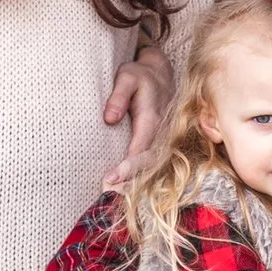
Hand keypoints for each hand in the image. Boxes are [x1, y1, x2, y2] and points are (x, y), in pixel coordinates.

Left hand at [103, 45, 176, 188]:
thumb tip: (109, 118)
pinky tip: (123, 188)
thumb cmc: (139, 76)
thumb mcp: (127, 77)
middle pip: (149, 161)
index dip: (128, 165)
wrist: (160, 74)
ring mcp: (163, 138)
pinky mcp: (160, 143)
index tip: (111, 177)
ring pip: (153, 165)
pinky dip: (139, 176)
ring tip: (113, 195)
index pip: (141, 146)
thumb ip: (118, 95)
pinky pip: (152, 162)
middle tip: (108, 190)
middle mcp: (161, 131)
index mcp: (152, 117)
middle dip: (130, 179)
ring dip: (135, 182)